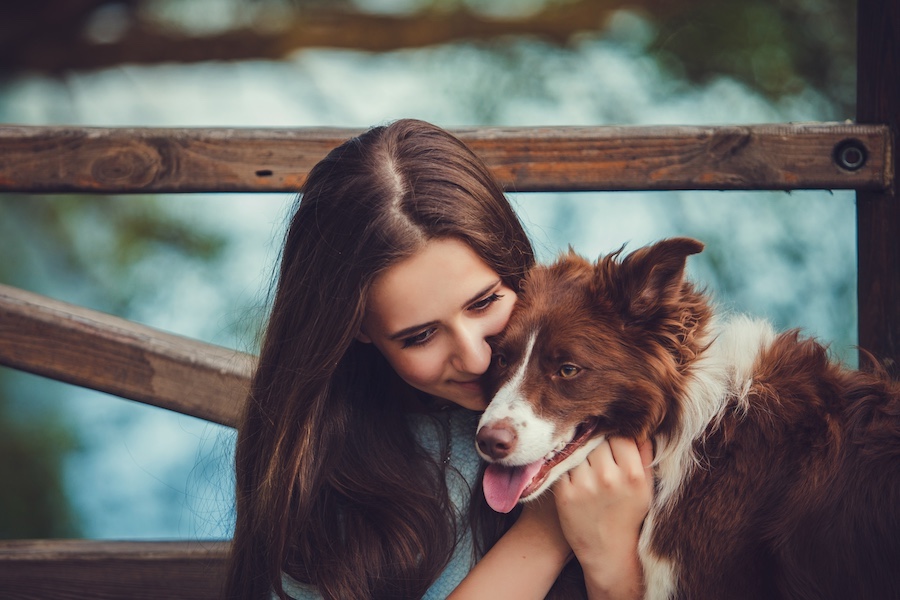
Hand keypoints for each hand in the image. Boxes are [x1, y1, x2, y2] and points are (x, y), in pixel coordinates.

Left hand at [552, 436, 653, 598]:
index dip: (617, 434)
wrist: (607, 552)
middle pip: (598, 439)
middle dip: (598, 442)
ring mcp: (585, 485)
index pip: (621, 435)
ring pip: (579, 448)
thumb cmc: (628, 515)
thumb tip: (641, 424)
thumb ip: (644, 454)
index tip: (613, 439)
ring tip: (586, 462)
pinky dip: (567, 465)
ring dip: (581, 451)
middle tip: (598, 451)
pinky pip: (563, 464)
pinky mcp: (564, 493)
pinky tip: (574, 473)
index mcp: (633, 475)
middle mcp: (609, 478)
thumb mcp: (645, 487)